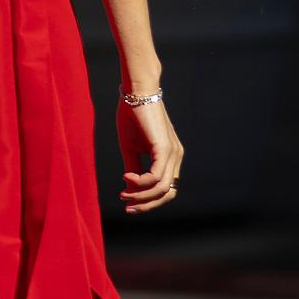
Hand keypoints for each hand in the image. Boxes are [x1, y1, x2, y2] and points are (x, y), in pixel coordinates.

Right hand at [117, 98, 182, 213]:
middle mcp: (175, 157)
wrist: (136, 92)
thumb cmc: (132, 116)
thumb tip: (130, 189)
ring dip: (141, 195)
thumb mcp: (130, 148)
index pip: (165, 189)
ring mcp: (173, 153)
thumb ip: (133, 168)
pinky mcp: (165, 148)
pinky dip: (141, 181)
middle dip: (147, 204)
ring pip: (161, 188)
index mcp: (169, 157)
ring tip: (123, 193)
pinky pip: (156, 176)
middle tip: (127, 207)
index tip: (128, 202)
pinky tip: (127, 177)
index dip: (149, 201)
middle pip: (167, 193)